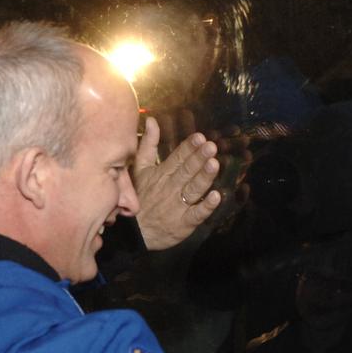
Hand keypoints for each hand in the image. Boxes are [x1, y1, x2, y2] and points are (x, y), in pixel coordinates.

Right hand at [132, 117, 221, 249]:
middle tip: (211, 147)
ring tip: (215, 164)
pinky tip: (217, 196)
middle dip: (199, 158)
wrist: (134, 231)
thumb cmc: (140, 197)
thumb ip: (148, 145)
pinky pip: (197, 213)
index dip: (189, 148)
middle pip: (187, 171)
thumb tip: (152, 120)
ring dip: (204, 177)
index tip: (200, 137)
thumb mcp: (140, 169)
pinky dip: (206, 206)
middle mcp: (171, 188)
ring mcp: (178, 205)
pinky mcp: (184, 222)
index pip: (177, 158)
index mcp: (162, 174)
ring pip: (193, 189)